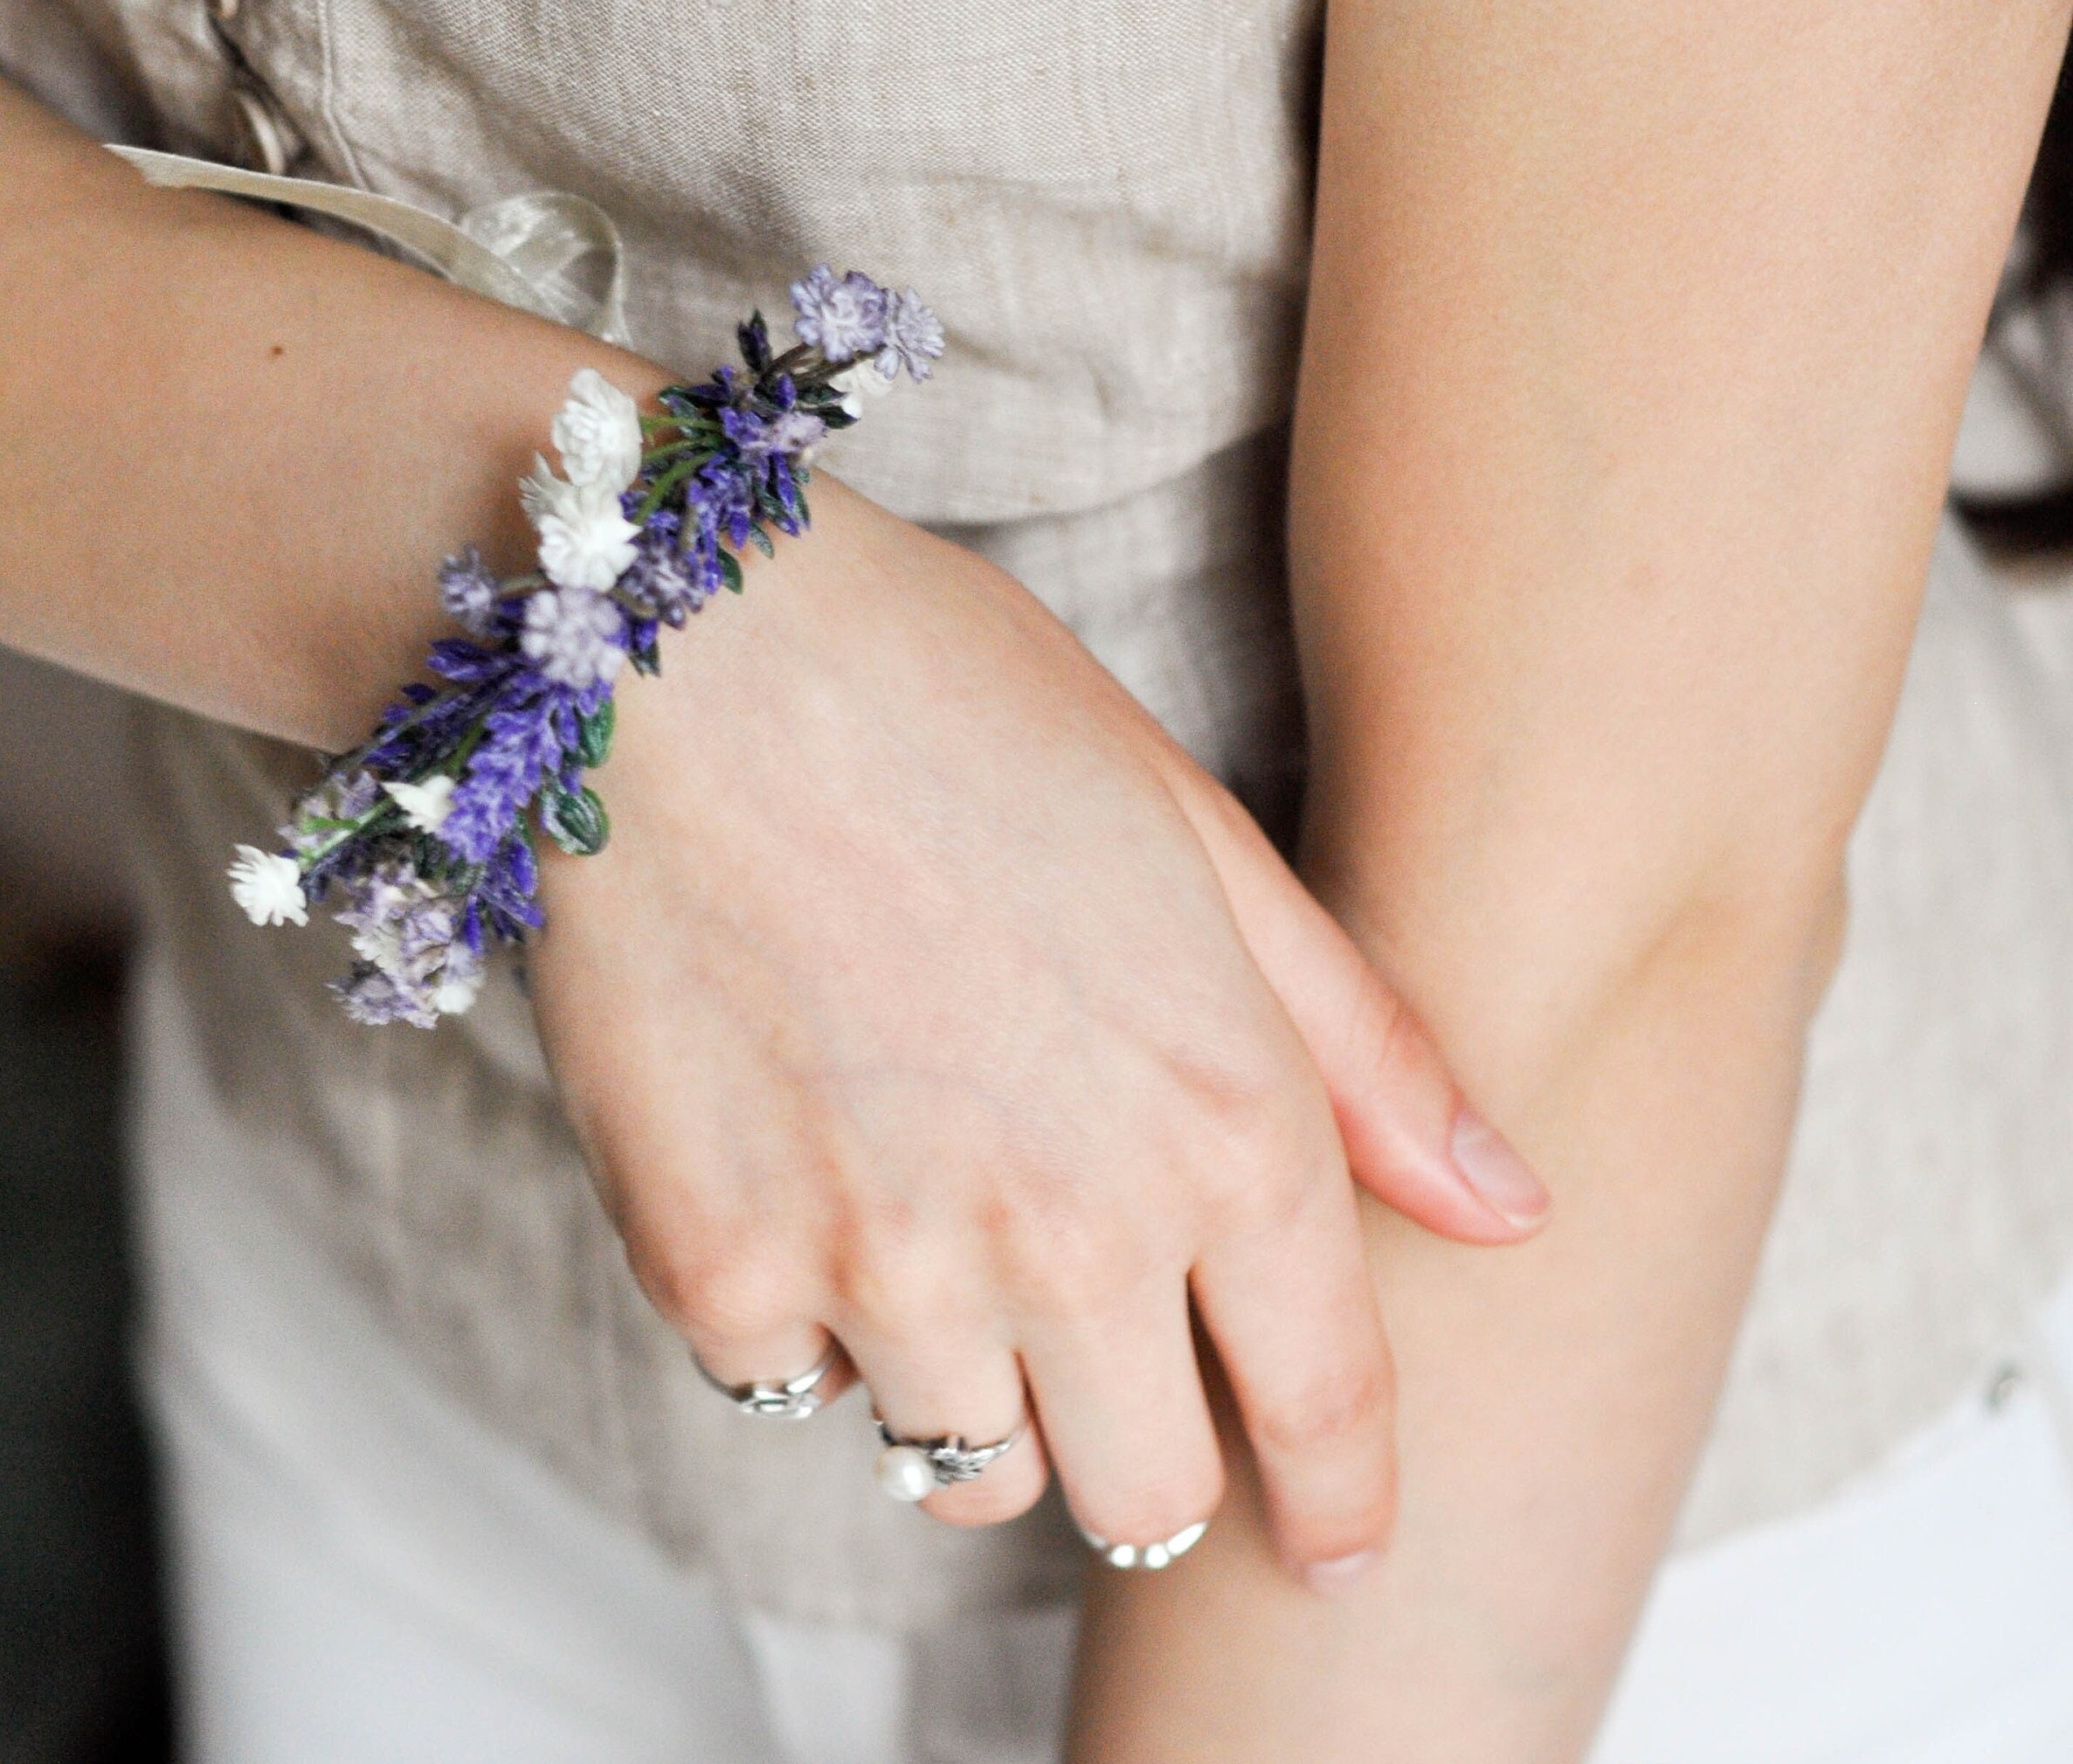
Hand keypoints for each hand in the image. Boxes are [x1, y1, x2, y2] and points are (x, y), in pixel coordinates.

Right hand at [529, 476, 1545, 1583]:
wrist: (682, 650)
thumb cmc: (955, 699)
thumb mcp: (1197, 829)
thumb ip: (1363, 1044)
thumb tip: (1513, 1211)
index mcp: (1221, 1116)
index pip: (1324, 1400)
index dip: (1344, 1495)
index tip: (1338, 1544)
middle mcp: (1072, 1228)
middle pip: (1149, 1495)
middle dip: (1157, 1451)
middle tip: (1117, 1360)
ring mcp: (884, 1266)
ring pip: (971, 1473)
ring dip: (987, 1393)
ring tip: (950, 1237)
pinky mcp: (715, 1270)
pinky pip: (799, 1388)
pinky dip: (819, 1321)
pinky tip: (812, 1175)